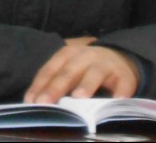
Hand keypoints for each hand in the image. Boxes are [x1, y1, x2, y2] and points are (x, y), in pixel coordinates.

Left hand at [24, 44, 139, 103]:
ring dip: (87, 84)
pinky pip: (122, 84)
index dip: (40, 85)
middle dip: (56, 86)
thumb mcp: (69, 70)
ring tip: (78, 97)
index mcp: (68, 54)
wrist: (119, 59)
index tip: (31, 101)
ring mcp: (106, 65)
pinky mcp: (124, 76)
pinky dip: (119, 93)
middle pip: (69, 71)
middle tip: (46, 102)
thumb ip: (53, 83)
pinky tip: (115, 101)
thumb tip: (33, 102)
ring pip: (95, 73)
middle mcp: (86, 56)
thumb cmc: (86, 68)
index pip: (51, 69)